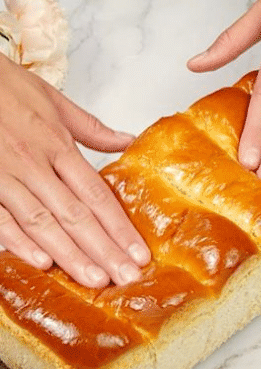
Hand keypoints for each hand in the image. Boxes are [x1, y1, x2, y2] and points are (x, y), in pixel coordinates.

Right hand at [0, 56, 150, 286]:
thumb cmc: (7, 88)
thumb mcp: (55, 101)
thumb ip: (92, 128)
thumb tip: (128, 141)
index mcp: (56, 144)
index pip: (96, 193)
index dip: (119, 226)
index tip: (139, 252)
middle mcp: (34, 164)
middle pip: (75, 214)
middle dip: (103, 249)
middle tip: (127, 277)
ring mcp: (5, 177)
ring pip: (42, 223)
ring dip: (70, 255)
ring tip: (95, 280)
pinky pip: (1, 219)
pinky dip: (19, 243)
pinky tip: (41, 263)